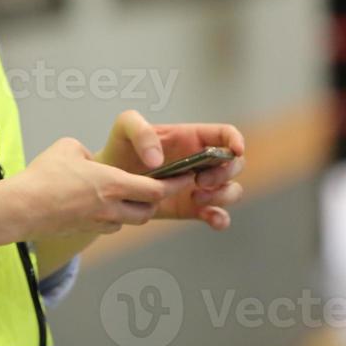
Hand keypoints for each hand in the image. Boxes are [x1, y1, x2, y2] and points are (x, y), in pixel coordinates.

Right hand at [5, 137, 198, 242]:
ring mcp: (97, 222)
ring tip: (129, 196)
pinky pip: (108, 226)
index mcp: (112, 184)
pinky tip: (101, 206)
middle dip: (155, 200)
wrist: (21, 208)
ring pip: (129, 221)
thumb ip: (85, 151)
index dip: (174, 185)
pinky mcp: (83, 230)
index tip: (186, 179)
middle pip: (148, 210)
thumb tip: (86, 159)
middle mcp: (111, 207)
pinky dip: (113, 217)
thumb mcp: (67, 148)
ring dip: (134, 210)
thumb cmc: (44, 177)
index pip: (156, 189)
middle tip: (157, 187)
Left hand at [95, 110, 245, 229]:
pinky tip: (210, 218)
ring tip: (196, 198)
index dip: (235, 139)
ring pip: (231, 190)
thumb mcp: (124, 127)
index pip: (224, 134)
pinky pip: (218, 215)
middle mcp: (200, 161)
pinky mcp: (193, 208)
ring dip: (223, 195)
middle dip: (225, 173)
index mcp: (190, 138)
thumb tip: (159, 159)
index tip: (235, 150)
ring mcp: (199, 186)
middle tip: (198, 181)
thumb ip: (141, 131)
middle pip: (234, 164)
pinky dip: (221, 218)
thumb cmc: (120, 149)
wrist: (110, 184)